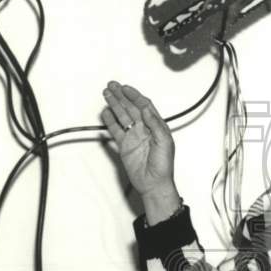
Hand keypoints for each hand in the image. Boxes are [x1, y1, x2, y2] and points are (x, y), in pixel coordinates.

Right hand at [101, 81, 176, 198]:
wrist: (154, 184)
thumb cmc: (164, 166)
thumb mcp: (165, 142)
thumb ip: (155, 125)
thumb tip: (147, 109)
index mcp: (156, 126)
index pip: (144, 106)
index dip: (134, 96)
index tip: (125, 88)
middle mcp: (144, 129)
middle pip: (130, 108)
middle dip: (121, 96)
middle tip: (112, 86)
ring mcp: (133, 137)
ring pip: (122, 116)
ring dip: (114, 105)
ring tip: (106, 94)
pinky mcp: (124, 146)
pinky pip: (115, 131)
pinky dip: (109, 122)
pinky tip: (105, 113)